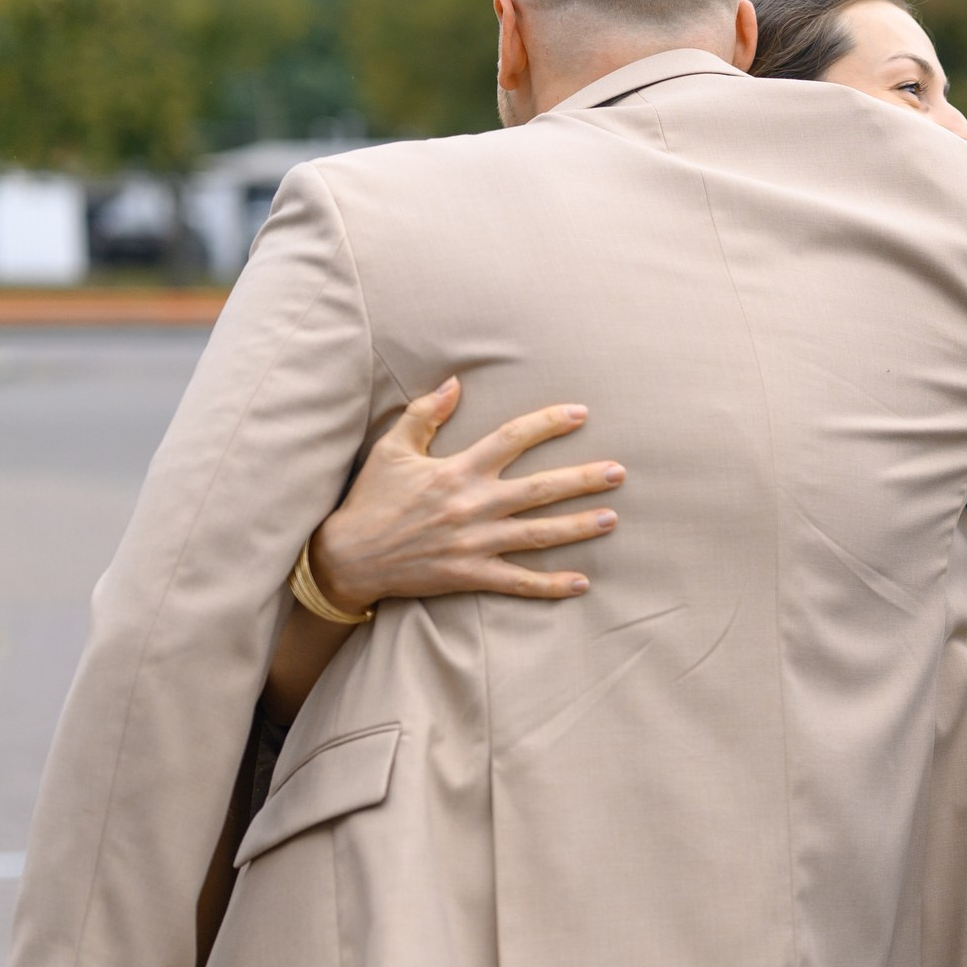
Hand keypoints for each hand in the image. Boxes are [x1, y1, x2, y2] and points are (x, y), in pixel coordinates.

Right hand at [309, 378, 622, 613]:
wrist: (347, 557)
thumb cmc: (371, 499)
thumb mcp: (392, 449)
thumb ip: (425, 414)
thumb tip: (455, 381)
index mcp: (457, 470)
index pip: (511, 439)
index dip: (547, 424)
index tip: (581, 413)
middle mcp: (472, 505)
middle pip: (540, 489)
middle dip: (582, 480)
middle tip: (619, 472)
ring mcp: (474, 542)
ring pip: (539, 534)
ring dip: (579, 527)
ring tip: (613, 518)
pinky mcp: (470, 574)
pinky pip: (519, 582)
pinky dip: (551, 585)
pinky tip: (583, 582)